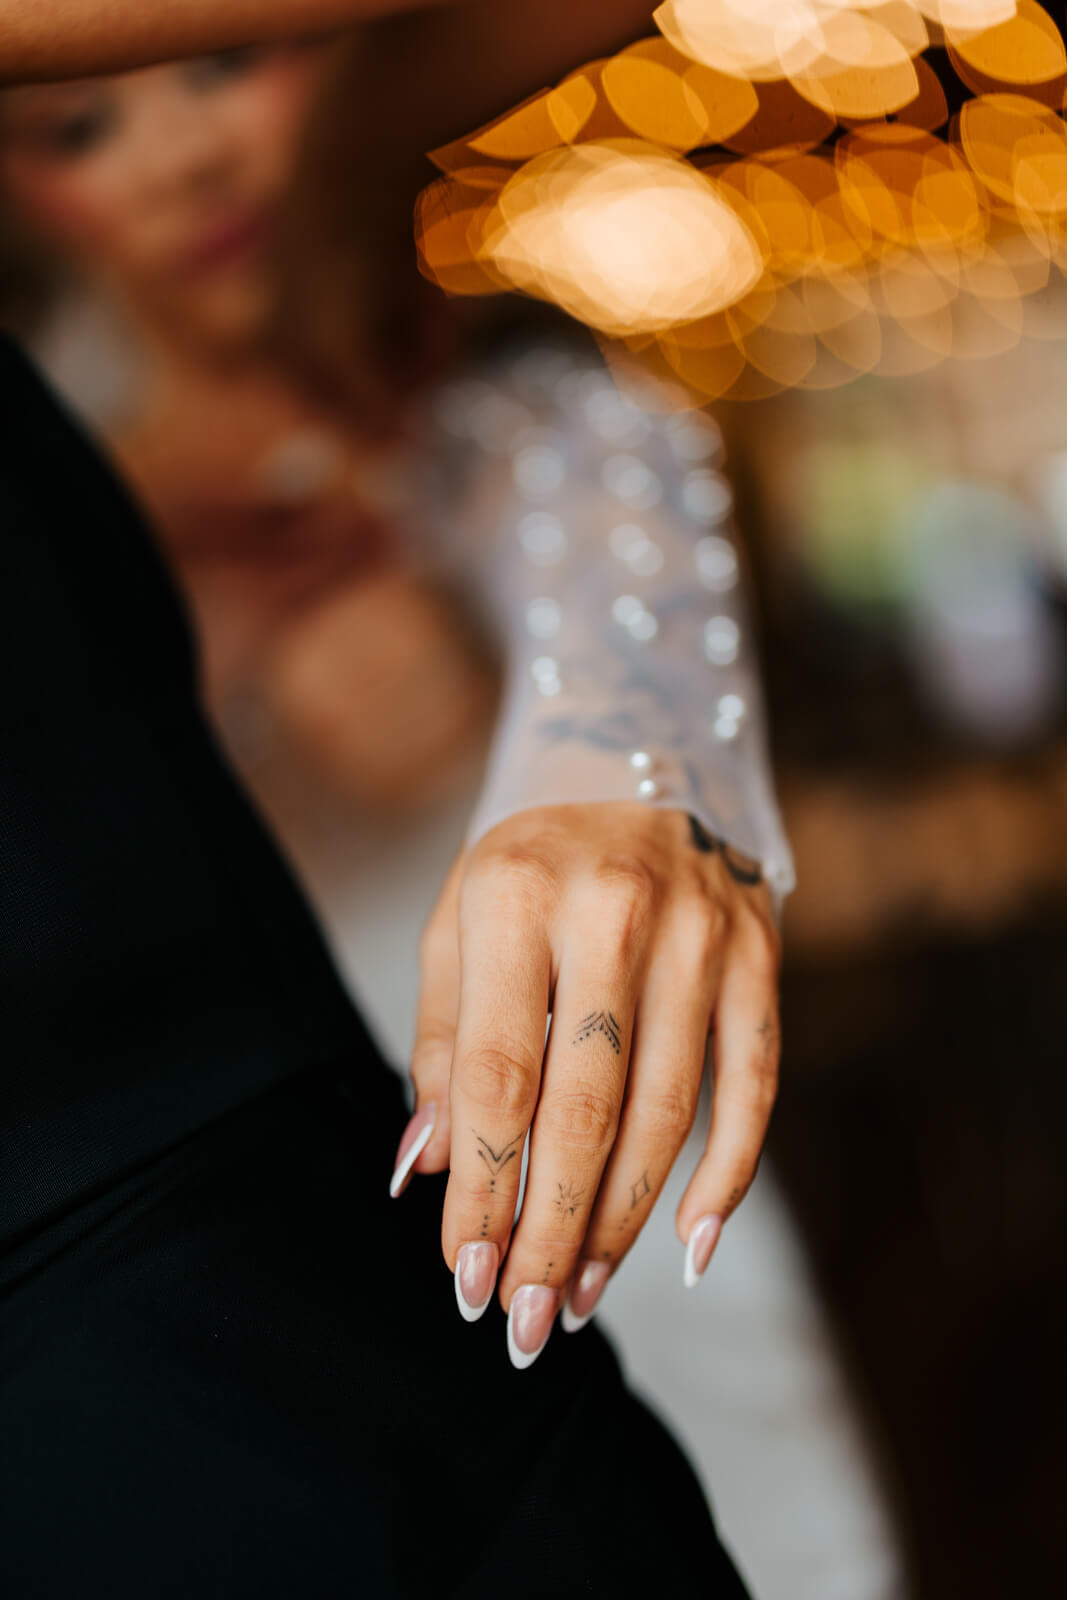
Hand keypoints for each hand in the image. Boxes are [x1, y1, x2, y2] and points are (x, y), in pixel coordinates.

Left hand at [390, 803, 780, 1368]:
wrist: (639, 765)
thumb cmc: (530, 865)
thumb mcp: (459, 924)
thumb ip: (440, 1044)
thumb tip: (426, 1172)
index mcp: (516, 893)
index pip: (497, 1075)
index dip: (483, 1189)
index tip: (466, 1276)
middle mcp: (615, 909)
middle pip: (584, 1107)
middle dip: (551, 1229)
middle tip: (526, 1321)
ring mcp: (702, 931)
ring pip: (666, 1110)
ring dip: (622, 1221)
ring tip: (583, 1295)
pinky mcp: (761, 953)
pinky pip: (755, 1084)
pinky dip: (728, 1173)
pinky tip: (692, 1244)